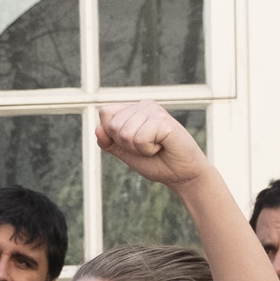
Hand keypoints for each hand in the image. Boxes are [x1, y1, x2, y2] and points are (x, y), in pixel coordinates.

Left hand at [94, 101, 211, 189]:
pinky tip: (162, 146)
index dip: (113, 135)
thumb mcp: (126, 153)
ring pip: (125, 133)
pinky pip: (140, 138)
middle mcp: (143, 105)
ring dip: (139, 149)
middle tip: (147, 147)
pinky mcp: (163, 120)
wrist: (181, 175)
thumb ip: (109, 142)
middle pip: (113, 125)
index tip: (133, 144)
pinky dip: (148, 150)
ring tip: (156, 146)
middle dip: (126, 144)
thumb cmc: (156, 163)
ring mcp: (154, 110)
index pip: (105, 113)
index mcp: (133, 109)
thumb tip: (98, 129)